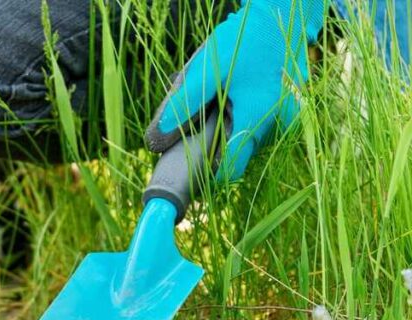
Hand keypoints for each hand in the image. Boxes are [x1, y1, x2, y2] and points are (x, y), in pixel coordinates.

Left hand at [146, 0, 324, 180]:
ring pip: (250, 141)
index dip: (208, 177)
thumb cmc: (241, 41)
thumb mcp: (205, 71)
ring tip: (219, 107)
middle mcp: (278, 123)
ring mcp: (287, 116)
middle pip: (239, 155)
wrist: (281, 13)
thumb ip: (181, 106)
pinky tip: (235, 100)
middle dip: (217, 149)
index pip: (231, 169)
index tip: (190, 172)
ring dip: (231, 133)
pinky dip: (244, 120)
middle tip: (200, 128)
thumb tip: (155, 141)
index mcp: (257, 118)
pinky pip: (261, 126)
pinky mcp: (290, 108)